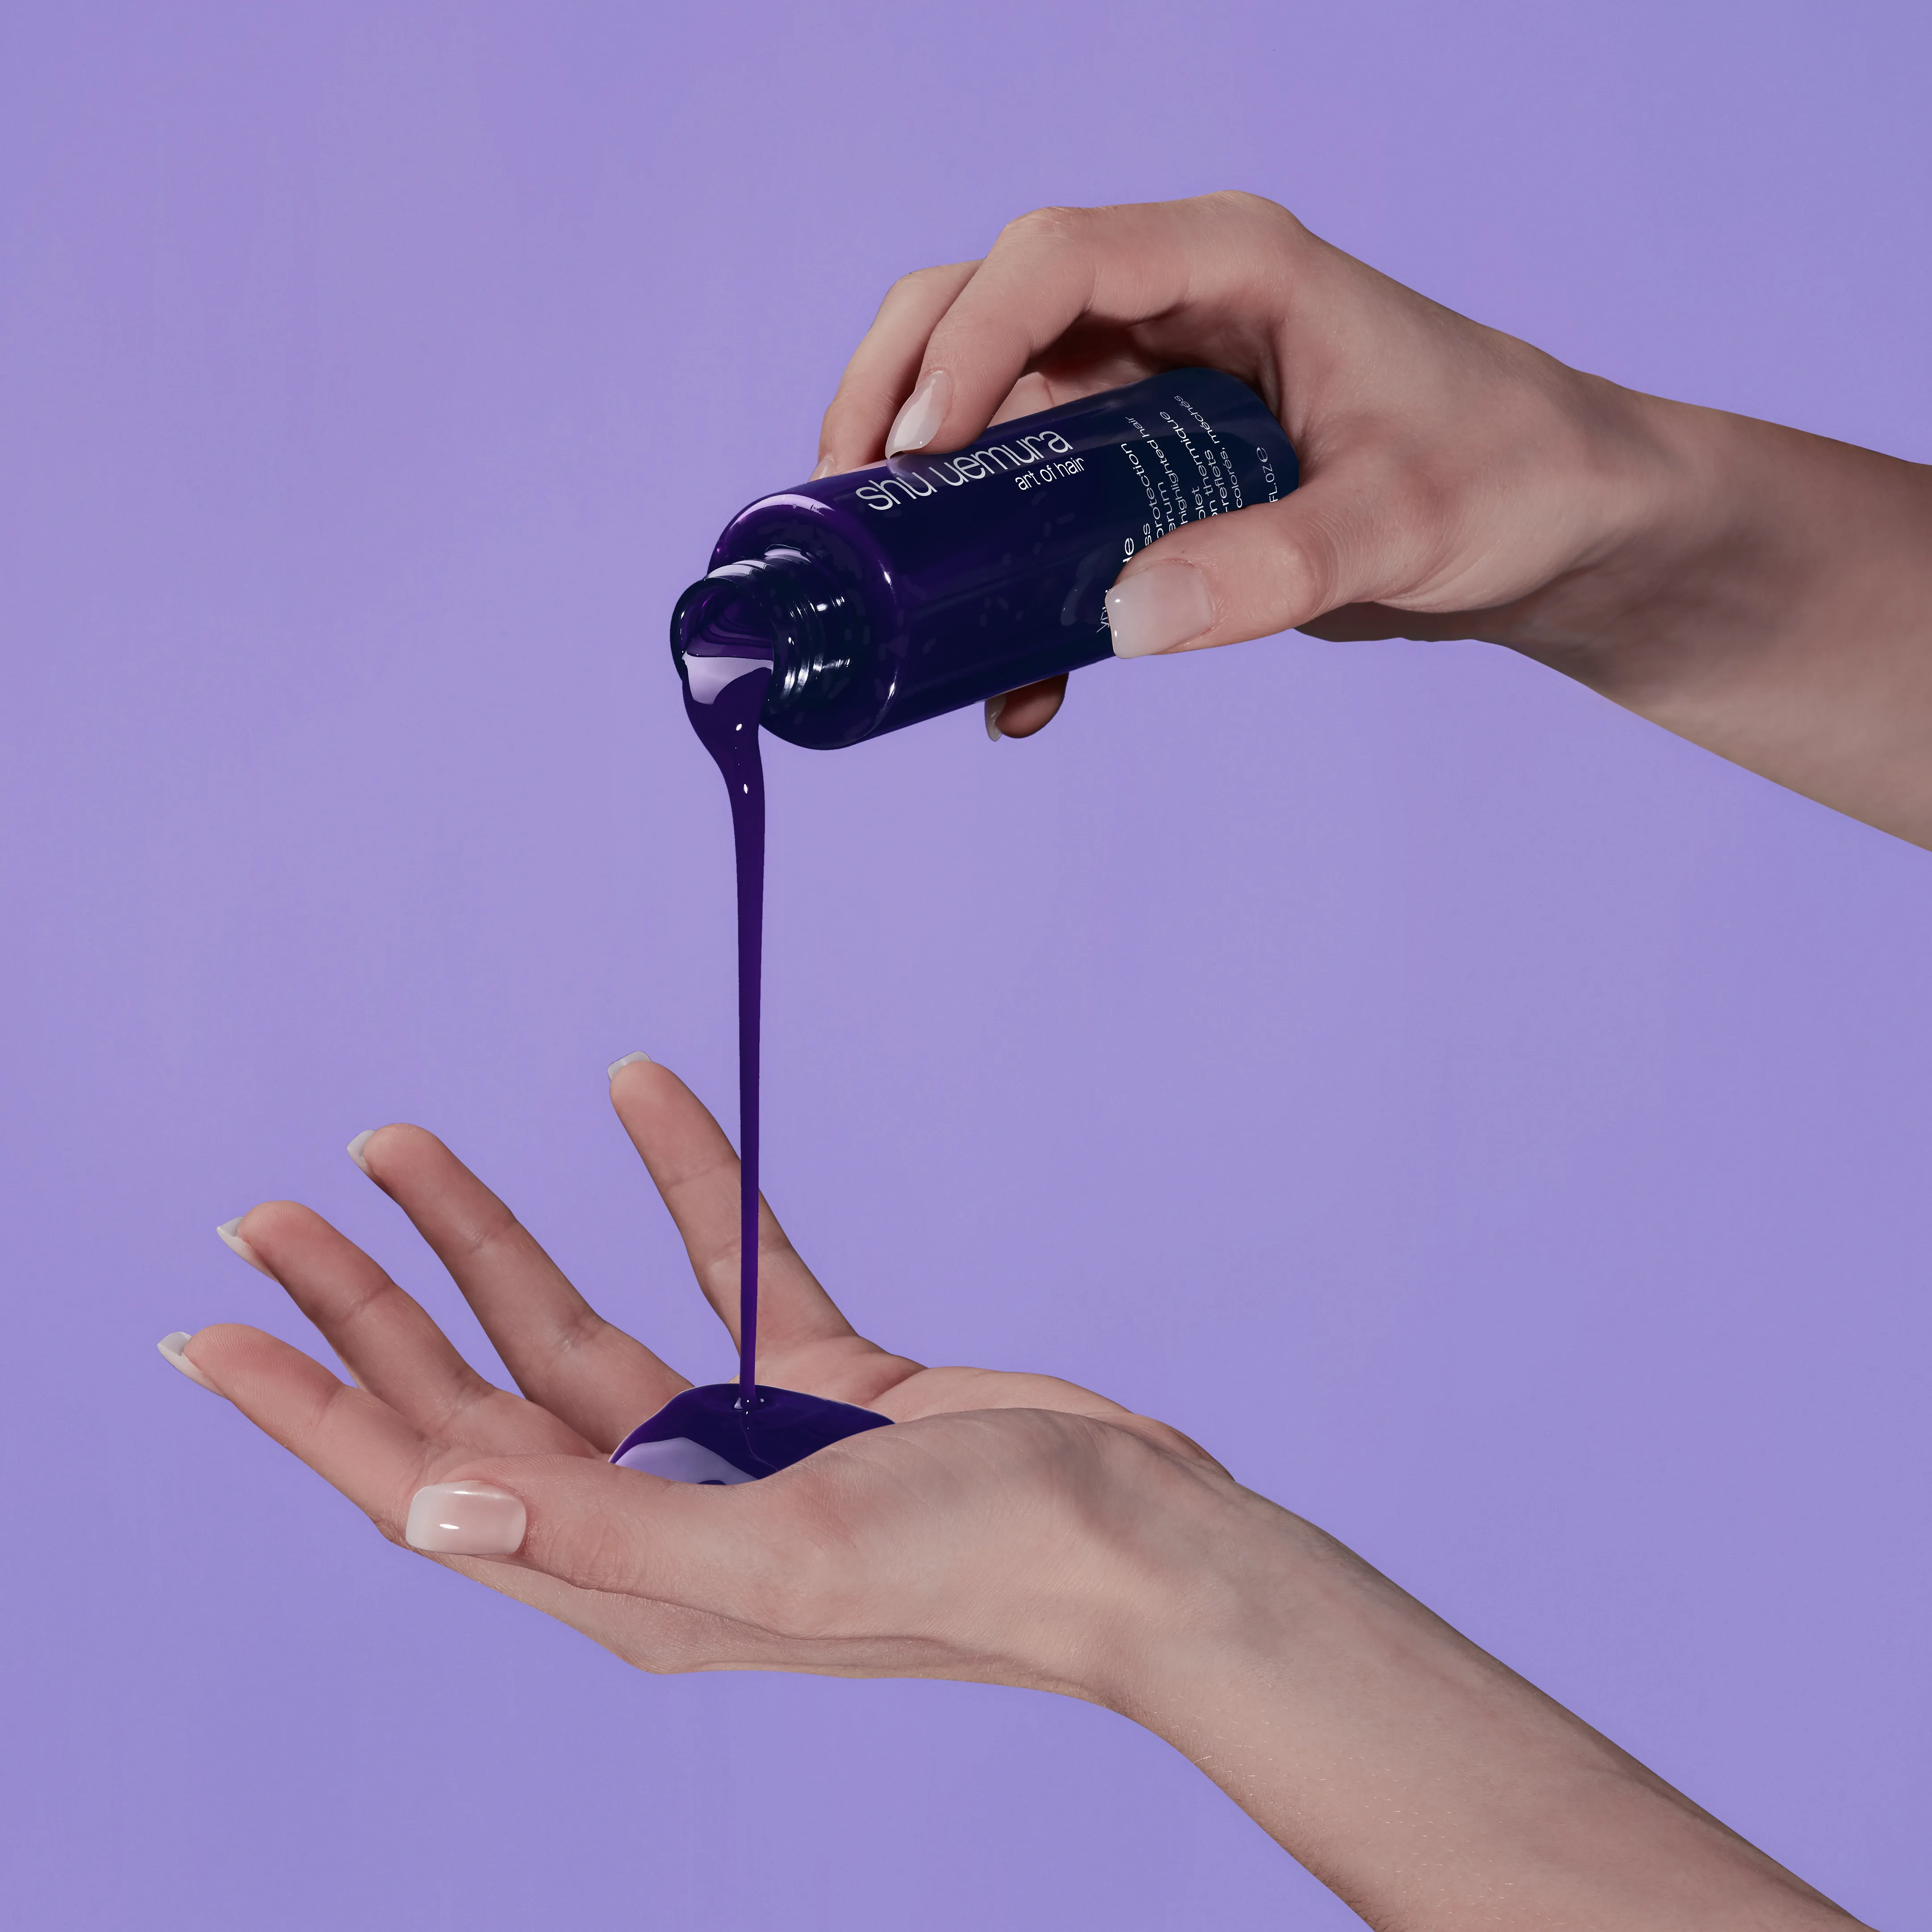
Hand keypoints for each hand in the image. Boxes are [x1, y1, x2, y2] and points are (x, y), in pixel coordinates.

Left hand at [169, 1055, 1227, 1691]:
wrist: (1139, 1544)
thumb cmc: (979, 1568)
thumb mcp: (784, 1555)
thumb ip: (606, 1530)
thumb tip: (430, 1505)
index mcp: (630, 1577)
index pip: (425, 1484)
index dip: (309, 1412)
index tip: (208, 1334)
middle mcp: (664, 1512)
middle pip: (476, 1391)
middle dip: (370, 1301)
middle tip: (268, 1210)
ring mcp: (739, 1446)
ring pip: (576, 1320)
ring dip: (491, 1233)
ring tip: (402, 1142)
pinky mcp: (819, 1385)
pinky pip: (725, 1263)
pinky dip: (683, 1179)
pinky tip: (644, 1090)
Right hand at [815, 194, 1931, 847]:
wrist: (1555, 523)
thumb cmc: (1512, 479)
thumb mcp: (1406, 524)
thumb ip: (1277, 564)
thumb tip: (1123, 620)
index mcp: (1231, 267)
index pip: (1054, 261)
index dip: (967, 345)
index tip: (918, 456)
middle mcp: (1172, 310)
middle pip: (981, 310)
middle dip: (896, 397)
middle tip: (845, 507)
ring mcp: (1151, 389)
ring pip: (992, 411)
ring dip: (932, 505)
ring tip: (899, 606)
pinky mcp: (1150, 470)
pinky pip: (1042, 505)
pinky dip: (1007, 584)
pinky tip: (1016, 682)